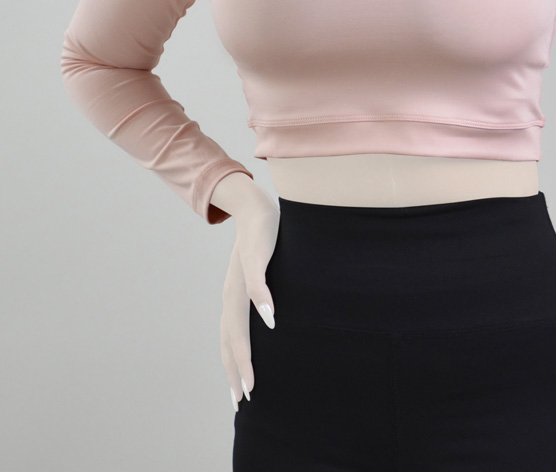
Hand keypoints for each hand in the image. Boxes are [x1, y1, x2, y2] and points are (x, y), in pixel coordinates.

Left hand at [216, 179, 280, 411]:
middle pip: (231, 339)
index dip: (233, 368)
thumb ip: (261, 299)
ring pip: (239, 320)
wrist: (255, 209)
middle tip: (244, 400)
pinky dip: (263, 302)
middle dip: (236, 371)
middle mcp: (232, 293)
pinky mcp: (254, 258)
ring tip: (251, 378)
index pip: (230, 341)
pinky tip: (271, 319)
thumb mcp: (257, 277)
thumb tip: (271, 324)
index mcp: (233, 299)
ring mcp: (241, 277)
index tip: (240, 397)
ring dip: (243, 351)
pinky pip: (257, 283)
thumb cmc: (260, 246)